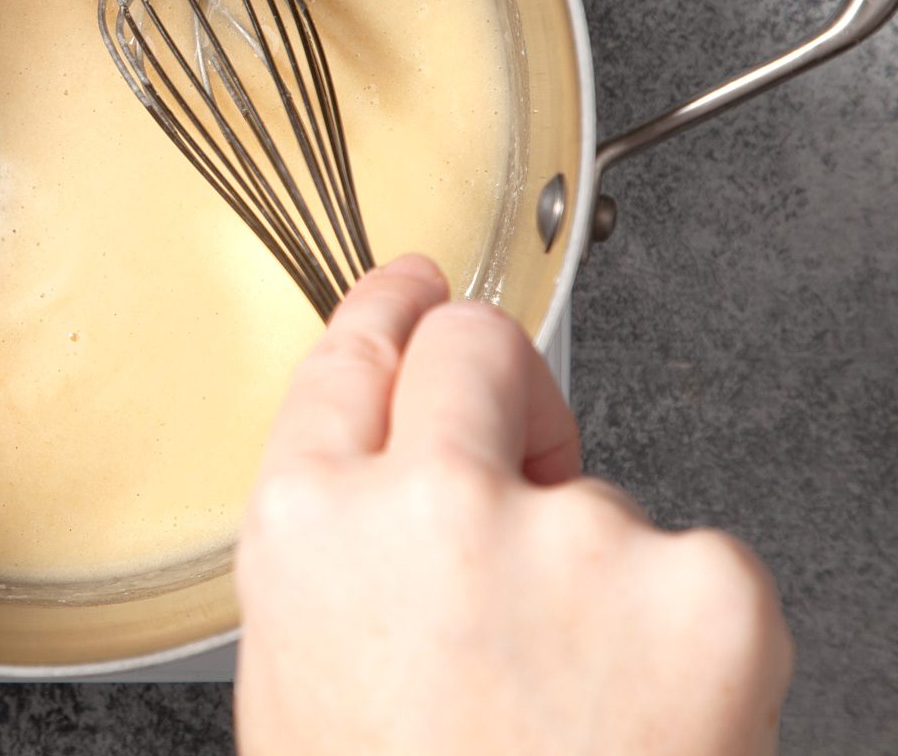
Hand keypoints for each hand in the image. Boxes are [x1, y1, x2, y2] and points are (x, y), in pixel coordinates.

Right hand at [235, 255, 791, 754]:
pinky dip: (678, 632)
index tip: (416, 293)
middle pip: (476, 347)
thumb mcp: (299, 679)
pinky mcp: (706, 584)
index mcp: (307, 528)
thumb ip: (334, 551)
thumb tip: (389, 473)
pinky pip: (693, 565)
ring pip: (595, 492)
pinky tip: (635, 721)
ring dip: (589, 569)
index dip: (390, 316)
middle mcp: (430, 505)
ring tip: (569, 706)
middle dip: (496, 380)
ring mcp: (574, 536)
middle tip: (520, 454)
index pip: (351, 359)